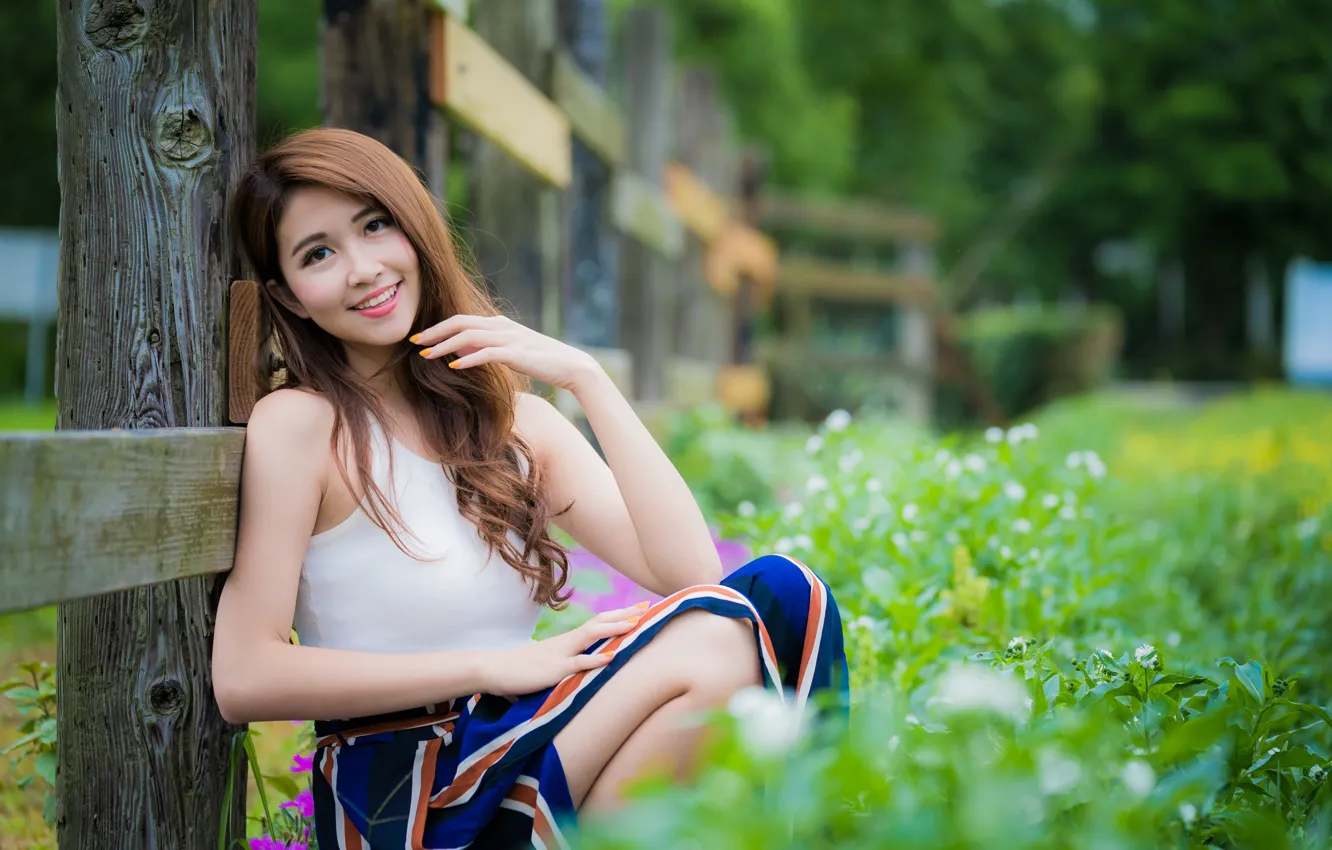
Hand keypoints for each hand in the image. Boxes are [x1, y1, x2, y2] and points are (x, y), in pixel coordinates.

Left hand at [411, 314, 600, 391]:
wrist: (571, 365)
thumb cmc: (541, 360)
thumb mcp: (510, 351)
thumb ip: (486, 347)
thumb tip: (460, 351)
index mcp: (499, 324)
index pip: (462, 319)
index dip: (438, 327)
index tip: (418, 337)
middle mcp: (502, 326)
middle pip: (460, 323)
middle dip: (434, 332)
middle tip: (413, 342)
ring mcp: (510, 339)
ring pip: (469, 337)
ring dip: (444, 346)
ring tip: (426, 355)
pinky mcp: (517, 354)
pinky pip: (487, 353)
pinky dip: (468, 359)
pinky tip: (454, 367)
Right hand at [483, 603, 648, 696]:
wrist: (493, 670)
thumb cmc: (520, 669)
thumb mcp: (548, 662)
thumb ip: (567, 661)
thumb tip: (584, 665)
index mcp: (567, 641)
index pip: (597, 622)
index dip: (619, 615)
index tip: (640, 608)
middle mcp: (567, 643)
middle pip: (599, 622)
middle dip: (624, 615)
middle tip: (648, 607)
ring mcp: (561, 655)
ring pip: (592, 637)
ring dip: (615, 629)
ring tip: (636, 623)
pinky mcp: (554, 671)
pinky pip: (578, 664)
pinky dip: (596, 659)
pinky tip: (611, 656)